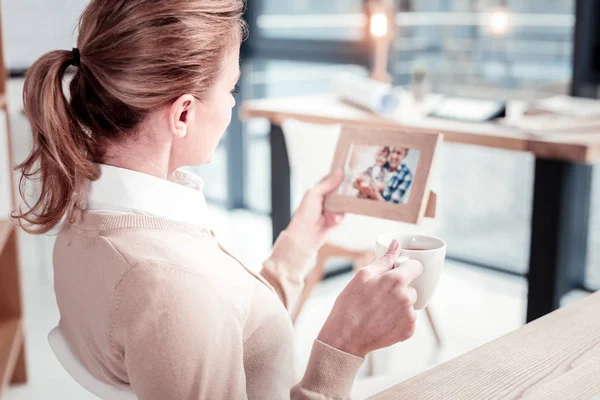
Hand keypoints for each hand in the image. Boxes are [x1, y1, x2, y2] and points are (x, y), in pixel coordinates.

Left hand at [285, 169, 344, 251]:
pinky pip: (344, 215)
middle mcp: (327, 199)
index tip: (349, 171)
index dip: (340, 176)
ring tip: (330, 213)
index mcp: (320, 190)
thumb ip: (328, 183)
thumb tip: (339, 172)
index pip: (332, 179)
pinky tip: (330, 221)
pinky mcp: (337, 220)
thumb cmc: (304, 213)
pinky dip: (338, 218)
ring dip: (339, 208)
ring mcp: (332, 209)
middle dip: (345, 192)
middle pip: (341, 191)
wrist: (305, 234)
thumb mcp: (314, 193)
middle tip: (350, 190)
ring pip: (345, 203)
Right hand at [317, 240, 422, 356]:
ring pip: (410, 304)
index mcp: (396, 280)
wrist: (345, 337)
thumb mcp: (363, 275)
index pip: (416, 266)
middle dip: (400, 289)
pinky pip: (408, 319)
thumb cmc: (350, 304)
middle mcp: (407, 298)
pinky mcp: (408, 331)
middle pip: (412, 287)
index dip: (406, 268)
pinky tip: (382, 321)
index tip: (396, 273)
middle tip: (380, 296)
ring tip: (379, 310)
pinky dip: (399, 319)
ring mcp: (409, 316)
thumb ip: (384, 259)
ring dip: (399, 305)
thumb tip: (396, 244)